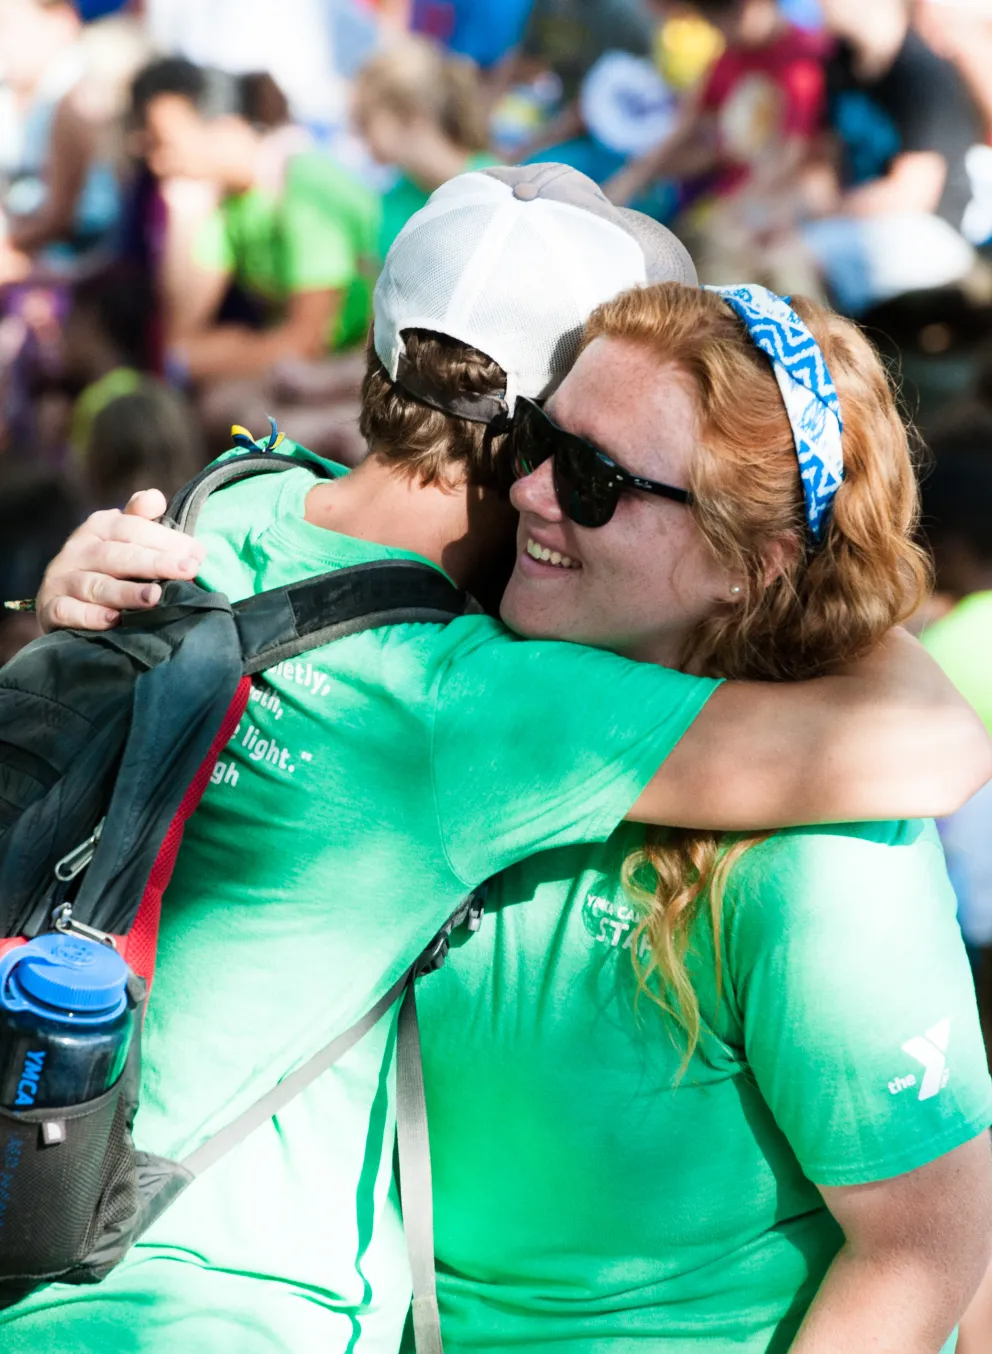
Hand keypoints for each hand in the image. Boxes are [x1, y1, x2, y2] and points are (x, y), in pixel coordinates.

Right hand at [36, 489, 206, 632]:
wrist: (62, 598)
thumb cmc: (108, 565)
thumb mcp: (123, 537)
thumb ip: (140, 518)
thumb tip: (155, 497)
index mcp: (98, 527)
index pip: (133, 529)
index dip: (166, 540)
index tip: (199, 554)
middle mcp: (77, 550)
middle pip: (117, 555)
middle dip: (155, 563)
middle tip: (188, 571)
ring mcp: (61, 579)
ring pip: (95, 585)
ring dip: (126, 592)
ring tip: (155, 597)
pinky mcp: (51, 608)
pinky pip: (69, 611)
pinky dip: (90, 616)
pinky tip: (113, 620)